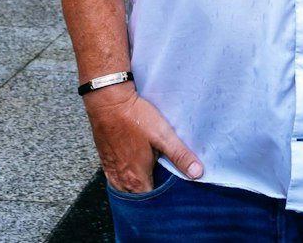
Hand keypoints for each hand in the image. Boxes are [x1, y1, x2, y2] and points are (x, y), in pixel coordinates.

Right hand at [83, 87, 202, 193]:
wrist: (108, 102)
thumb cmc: (135, 117)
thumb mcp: (163, 135)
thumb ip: (180, 156)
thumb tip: (197, 173)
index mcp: (136, 177)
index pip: (151, 200)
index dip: (163, 197)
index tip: (172, 189)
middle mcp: (121, 178)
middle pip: (138, 195)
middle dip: (151, 193)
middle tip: (163, 180)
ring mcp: (111, 170)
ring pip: (125, 188)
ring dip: (137, 185)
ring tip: (150, 174)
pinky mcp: (105, 160)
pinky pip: (115, 178)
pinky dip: (125, 177)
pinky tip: (134, 166)